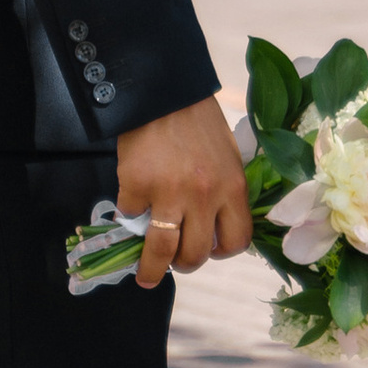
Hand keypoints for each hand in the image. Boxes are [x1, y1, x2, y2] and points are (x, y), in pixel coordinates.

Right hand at [115, 96, 252, 285]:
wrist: (165, 91)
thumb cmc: (199, 122)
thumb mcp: (226, 158)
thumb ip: (222, 192)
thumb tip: (207, 227)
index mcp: (232, 188)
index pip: (236, 240)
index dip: (221, 252)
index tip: (210, 251)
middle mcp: (204, 197)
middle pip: (195, 254)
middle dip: (185, 265)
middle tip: (176, 262)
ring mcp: (168, 194)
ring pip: (162, 250)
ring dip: (152, 269)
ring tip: (146, 275)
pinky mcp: (137, 188)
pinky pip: (131, 216)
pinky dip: (131, 214)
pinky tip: (134, 204)